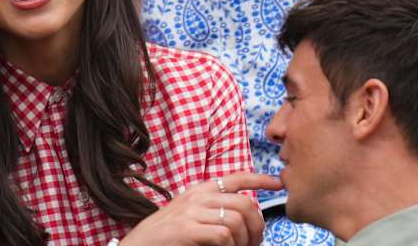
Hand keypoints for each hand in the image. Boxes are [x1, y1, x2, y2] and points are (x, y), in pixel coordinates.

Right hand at [120, 173, 283, 245]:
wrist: (139, 245)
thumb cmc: (167, 234)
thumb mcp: (190, 213)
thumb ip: (212, 209)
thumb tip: (244, 216)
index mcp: (200, 190)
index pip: (235, 178)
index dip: (259, 179)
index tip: (278, 183)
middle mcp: (197, 196)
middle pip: (244, 204)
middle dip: (257, 226)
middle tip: (255, 243)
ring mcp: (191, 212)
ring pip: (236, 220)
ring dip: (245, 241)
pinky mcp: (187, 229)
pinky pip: (223, 235)